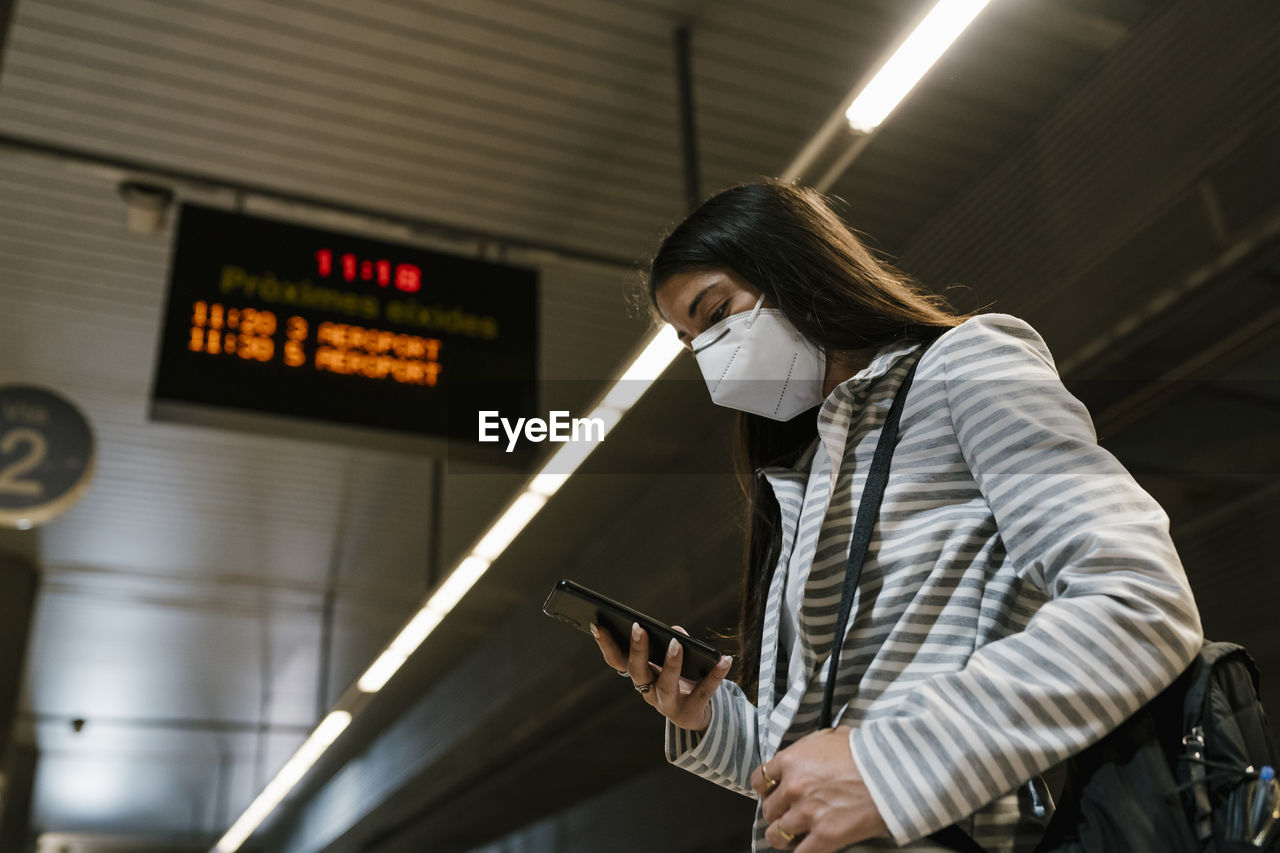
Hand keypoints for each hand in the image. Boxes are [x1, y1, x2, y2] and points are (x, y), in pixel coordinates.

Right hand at [591, 621, 731, 731]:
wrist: (697, 715)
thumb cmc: (680, 680)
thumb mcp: (672, 659)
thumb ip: (671, 642)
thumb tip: (674, 630)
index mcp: (639, 676)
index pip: (617, 661)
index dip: (606, 645)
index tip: (598, 624)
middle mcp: (648, 692)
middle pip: (637, 672)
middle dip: (637, 650)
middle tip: (638, 627)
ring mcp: (668, 705)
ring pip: (666, 686)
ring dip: (670, 664)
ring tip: (677, 643)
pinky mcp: (691, 712)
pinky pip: (704, 692)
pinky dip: (715, 675)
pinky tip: (724, 659)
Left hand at [749, 726, 887, 851]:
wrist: (891, 772)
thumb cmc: (866, 752)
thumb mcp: (831, 736)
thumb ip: (809, 747)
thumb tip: (807, 753)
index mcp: (791, 761)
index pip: (760, 779)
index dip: (766, 789)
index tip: (772, 793)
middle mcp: (793, 788)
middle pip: (768, 809)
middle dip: (778, 812)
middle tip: (789, 813)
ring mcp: (807, 814)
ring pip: (776, 834)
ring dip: (784, 835)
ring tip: (794, 835)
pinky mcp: (824, 836)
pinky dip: (802, 851)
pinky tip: (808, 846)